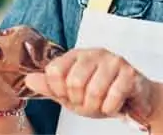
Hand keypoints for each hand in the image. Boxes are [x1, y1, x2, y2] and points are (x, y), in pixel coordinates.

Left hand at [23, 48, 155, 120]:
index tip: (69, 96)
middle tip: (89, 103)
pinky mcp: (130, 73)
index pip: (54, 71)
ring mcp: (113, 61)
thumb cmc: (102, 94)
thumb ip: (51, 87)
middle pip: (74, 83)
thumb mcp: (71, 94)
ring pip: (93, 92)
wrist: (135, 100)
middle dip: (80, 102)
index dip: (59, 91)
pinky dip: (111, 108)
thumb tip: (28, 80)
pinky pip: (112, 97)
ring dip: (97, 107)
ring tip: (103, 104)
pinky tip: (115, 104)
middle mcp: (94, 53)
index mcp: (77, 55)